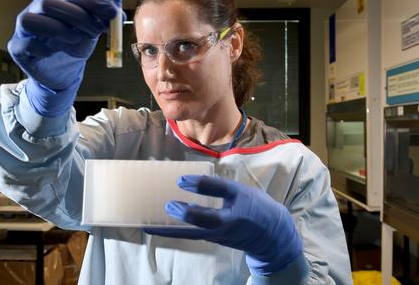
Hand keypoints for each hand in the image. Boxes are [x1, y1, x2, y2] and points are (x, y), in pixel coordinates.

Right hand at [8, 0, 117, 116]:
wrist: (62, 74)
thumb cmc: (74, 47)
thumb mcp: (92, 32)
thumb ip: (102, 20)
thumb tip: (117, 12)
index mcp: (56, 2)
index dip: (90, 1)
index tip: (110, 11)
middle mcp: (36, 11)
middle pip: (48, 3)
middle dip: (75, 15)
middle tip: (96, 30)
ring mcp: (23, 29)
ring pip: (30, 20)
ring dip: (56, 29)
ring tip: (74, 39)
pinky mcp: (17, 47)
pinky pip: (26, 44)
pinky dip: (43, 48)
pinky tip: (54, 52)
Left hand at [145, 175, 302, 275]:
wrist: (270, 236)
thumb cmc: (254, 208)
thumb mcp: (240, 192)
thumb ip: (216, 186)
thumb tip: (187, 181)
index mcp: (234, 210)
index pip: (218, 193)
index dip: (199, 185)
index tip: (181, 179)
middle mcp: (222, 227)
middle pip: (200, 222)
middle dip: (182, 213)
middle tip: (165, 204)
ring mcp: (214, 235)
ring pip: (189, 233)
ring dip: (170, 229)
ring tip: (148, 223)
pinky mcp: (210, 238)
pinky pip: (190, 234)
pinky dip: (175, 231)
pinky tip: (161, 224)